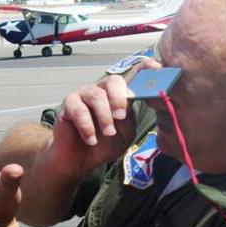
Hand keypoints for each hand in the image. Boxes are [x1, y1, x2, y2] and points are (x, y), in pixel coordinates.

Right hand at [52, 58, 161, 174]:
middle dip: (119, 98)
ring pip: (97, 95)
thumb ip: (129, 118)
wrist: (79, 160)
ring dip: (104, 116)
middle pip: (113, 81)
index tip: (157, 67)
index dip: (144, 68)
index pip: (133, 75)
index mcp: (119, 95)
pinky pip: (79, 110)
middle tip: (121, 117)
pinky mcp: (68, 104)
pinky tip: (91, 140)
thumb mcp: (124, 134)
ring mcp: (84, 94)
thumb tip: (130, 101)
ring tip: (108, 133)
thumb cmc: (103, 144)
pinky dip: (88, 127)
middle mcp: (102, 90)